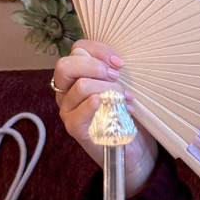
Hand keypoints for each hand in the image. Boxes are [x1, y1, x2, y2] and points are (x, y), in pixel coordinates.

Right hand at [52, 40, 158, 196]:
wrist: (134, 149)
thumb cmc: (126, 114)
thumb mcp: (120, 85)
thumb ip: (112, 70)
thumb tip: (114, 59)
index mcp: (75, 77)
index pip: (78, 50)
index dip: (99, 51)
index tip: (120, 63)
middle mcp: (65, 92)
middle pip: (66, 65)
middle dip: (96, 67)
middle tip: (117, 77)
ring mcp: (67, 111)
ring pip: (81, 86)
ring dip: (108, 89)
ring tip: (125, 99)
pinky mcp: (75, 128)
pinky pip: (81, 110)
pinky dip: (100, 104)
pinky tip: (120, 109)